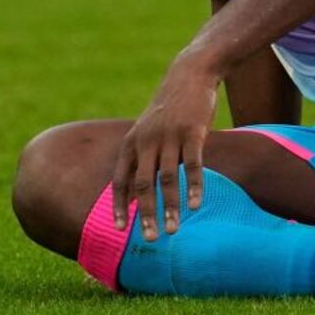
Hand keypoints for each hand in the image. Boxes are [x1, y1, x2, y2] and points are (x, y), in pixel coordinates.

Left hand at [112, 51, 218, 240]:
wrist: (189, 75)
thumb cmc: (169, 108)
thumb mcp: (147, 129)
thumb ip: (142, 156)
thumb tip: (138, 192)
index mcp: (132, 142)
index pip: (121, 180)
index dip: (119, 206)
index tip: (119, 229)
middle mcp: (147, 141)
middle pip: (142, 184)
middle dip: (145, 214)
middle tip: (150, 239)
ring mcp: (170, 136)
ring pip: (167, 179)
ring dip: (169, 207)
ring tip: (173, 229)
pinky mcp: (193, 132)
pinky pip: (192, 165)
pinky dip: (193, 187)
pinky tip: (196, 205)